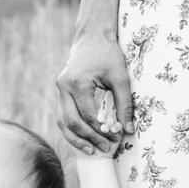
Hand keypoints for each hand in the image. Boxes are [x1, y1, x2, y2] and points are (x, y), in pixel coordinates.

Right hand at [55, 30, 132, 154]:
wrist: (92, 37)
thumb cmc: (108, 54)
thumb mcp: (121, 78)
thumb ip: (125, 104)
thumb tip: (129, 129)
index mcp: (77, 83)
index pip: (90, 115)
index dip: (103, 130)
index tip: (116, 138)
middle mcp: (64, 88)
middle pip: (72, 122)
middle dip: (89, 138)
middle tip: (105, 148)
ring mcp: (60, 90)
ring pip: (63, 122)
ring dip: (76, 139)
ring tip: (91, 150)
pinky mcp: (61, 92)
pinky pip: (63, 116)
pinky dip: (72, 130)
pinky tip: (84, 139)